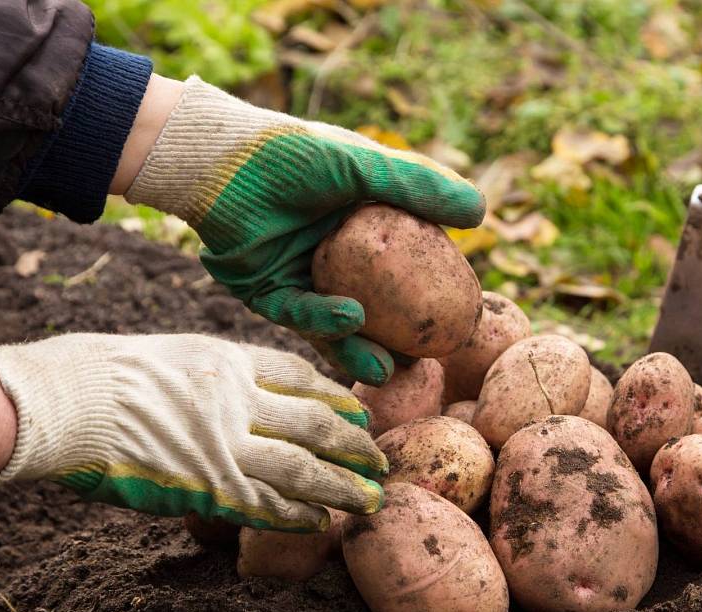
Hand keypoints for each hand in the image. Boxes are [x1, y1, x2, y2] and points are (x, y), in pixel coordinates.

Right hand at [0, 334, 386, 531]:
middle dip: (353, 444)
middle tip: (380, 460)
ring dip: (340, 487)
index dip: (335, 396)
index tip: (358, 411)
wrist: (67, 399)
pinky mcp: (204, 485)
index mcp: (230, 361)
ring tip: (371, 500)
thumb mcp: (177, 353)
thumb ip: (219, 374)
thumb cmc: (107, 373)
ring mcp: (224, 444)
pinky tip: (319, 523)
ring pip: (301, 467)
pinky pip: (262, 503)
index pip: (300, 377)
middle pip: (315, 423)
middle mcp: (238, 400)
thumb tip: (248, 394)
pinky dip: (293, 515)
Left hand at [123, 76, 485, 385]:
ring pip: (337, 324)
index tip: (457, 316)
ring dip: (362, 349)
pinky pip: (299, 314)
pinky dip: (324, 318)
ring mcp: (303, 277)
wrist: (220, 159)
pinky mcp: (267, 292)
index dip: (430, 293)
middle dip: (398, 341)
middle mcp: (336, 256)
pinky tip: (349, 318)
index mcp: (362, 226)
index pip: (406, 268)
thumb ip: (420, 187)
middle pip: (375, 307)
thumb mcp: (364, 167)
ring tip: (390, 368)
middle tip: (427, 360)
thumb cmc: (294, 153)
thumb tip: (481, 213)